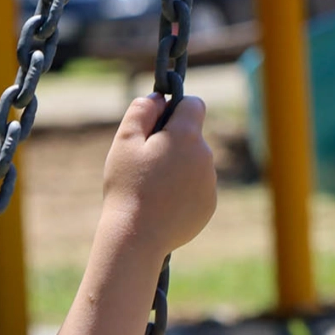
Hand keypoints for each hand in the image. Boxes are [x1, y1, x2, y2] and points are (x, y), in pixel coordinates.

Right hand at [102, 94, 216, 255]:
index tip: (159, 122)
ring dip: (178, 167)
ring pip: (195, 163)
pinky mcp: (209, 205)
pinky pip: (197, 187)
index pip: (194, 104)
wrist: (137, 237)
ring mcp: (210, 183)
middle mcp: (205, 156)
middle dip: (173, 142)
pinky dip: (183, 190)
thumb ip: (141, 111)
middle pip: (192, 136)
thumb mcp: (124, 142)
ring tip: (152, 187)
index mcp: (186, 136)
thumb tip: (158, 97)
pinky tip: (162, 204)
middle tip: (146, 163)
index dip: (176, 107)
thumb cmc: (127, 187)